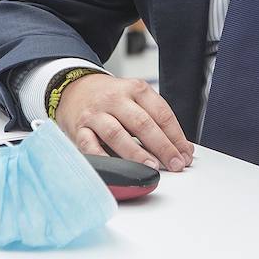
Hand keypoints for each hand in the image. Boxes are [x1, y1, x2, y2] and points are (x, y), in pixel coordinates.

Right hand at [54, 74, 193, 172]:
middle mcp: (115, 99)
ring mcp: (96, 114)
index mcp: (135, 89)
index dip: (176, 136)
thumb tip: (182, 148)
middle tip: (175, 164)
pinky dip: (103, 159)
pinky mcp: (79, 129)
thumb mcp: (136, 99)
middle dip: (162, 146)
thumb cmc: (110, 99)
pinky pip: (90, 146)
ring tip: (151, 167)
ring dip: (136, 153)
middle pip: (142, 123)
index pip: (161, 113)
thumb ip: (157, 120)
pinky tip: (117, 169)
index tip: (185, 154)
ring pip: (117, 134)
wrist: (73, 88)